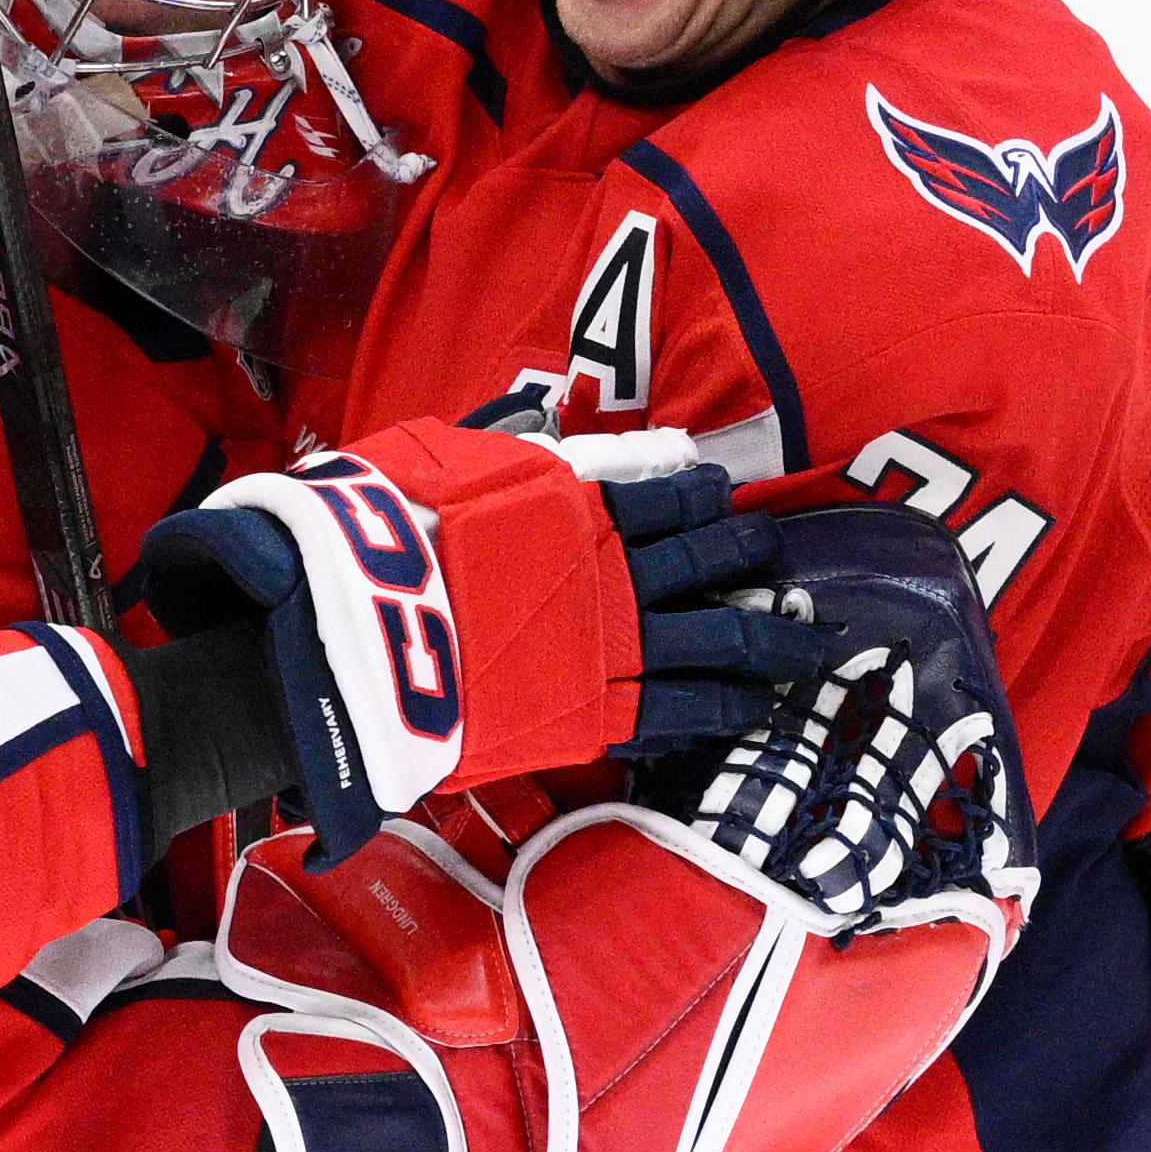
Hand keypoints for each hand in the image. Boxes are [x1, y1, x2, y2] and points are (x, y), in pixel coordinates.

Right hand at [132, 426, 821, 867]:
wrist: (347, 639)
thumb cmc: (373, 536)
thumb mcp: (436, 459)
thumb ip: (504, 447)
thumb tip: (549, 432)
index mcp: (577, 502)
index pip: (670, 491)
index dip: (704, 497)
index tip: (721, 500)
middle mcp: (612, 571)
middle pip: (712, 562)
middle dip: (752, 561)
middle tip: (779, 562)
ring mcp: (610, 648)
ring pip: (722, 642)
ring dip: (770, 642)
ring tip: (803, 643)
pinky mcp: (594, 719)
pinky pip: (682, 715)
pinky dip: (724, 710)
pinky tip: (750, 709)